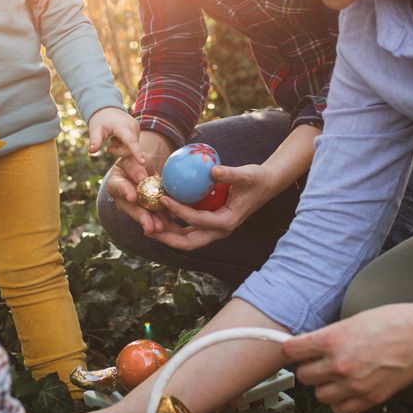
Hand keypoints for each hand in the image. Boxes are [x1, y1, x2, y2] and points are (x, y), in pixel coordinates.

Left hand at [87, 107, 144, 165]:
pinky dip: (124, 145)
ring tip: (113, 139)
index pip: (131, 142)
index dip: (136, 152)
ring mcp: (137, 129)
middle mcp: (133, 127)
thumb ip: (95, 140)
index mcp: (123, 127)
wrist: (107, 109)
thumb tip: (91, 151)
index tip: (142, 163)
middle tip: (108, 146)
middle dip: (118, 151)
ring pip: (131, 148)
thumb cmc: (100, 120)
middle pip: (129, 149)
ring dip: (120, 148)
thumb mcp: (95, 129)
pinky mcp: (138, 131)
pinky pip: (132, 145)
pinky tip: (118, 138)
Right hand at [103, 131, 173, 236]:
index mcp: (116, 183)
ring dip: (152, 222)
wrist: (143, 168)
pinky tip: (167, 226)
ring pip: (143, 215)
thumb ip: (135, 167)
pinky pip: (153, 217)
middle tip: (149, 225)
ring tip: (160, 228)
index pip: (119, 187)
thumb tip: (142, 178)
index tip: (132, 198)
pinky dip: (161, 221)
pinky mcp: (146, 211)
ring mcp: (134, 207)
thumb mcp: (134, 159)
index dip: (125, 192)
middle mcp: (122, 198)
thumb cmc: (136, 161)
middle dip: (141, 216)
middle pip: (131, 208)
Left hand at [151, 163, 277, 250]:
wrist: (264, 185)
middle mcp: (219, 231)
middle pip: (188, 242)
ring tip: (147, 222)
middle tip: (147, 227)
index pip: (198, 221)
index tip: (163, 198)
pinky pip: (188, 229)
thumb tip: (213, 170)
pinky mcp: (209, 224)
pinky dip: (173, 224)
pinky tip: (160, 213)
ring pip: (186, 238)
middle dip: (167, 237)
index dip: (179, 211)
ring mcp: (213, 230)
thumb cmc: (256, 179)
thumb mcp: (246, 175)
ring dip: (167, 233)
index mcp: (227, 222)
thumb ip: (230, 174)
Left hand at [282, 303, 412, 412]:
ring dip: (325, 387)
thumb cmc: (393, 323)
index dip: (290, 350)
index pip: (292, 351)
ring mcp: (354, 385)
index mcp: (332, 341)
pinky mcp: (369, 399)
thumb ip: (328, 336)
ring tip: (337, 376)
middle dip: (310, 368)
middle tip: (320, 362)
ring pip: (319, 396)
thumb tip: (310, 346)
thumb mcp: (352, 320)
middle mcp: (339, 365)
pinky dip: (341, 402)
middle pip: (303, 376)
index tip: (292, 351)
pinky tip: (348, 389)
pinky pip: (340, 409)